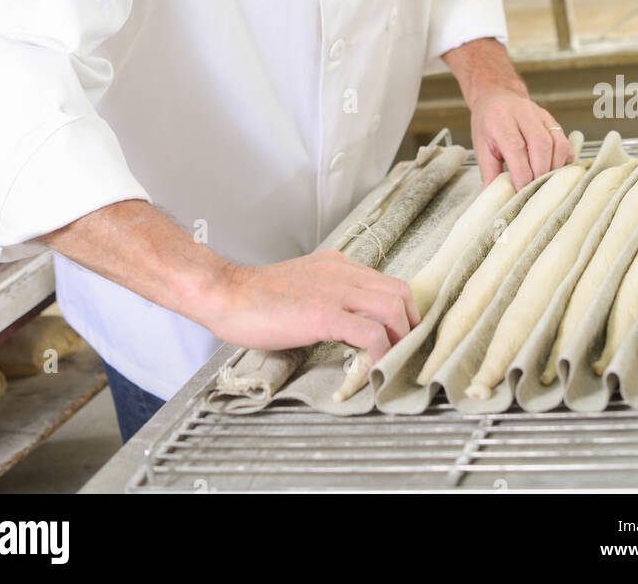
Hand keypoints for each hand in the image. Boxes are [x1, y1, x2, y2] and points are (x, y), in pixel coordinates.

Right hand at [210, 250, 419, 362]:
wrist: (227, 294)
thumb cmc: (255, 298)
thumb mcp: (303, 287)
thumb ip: (327, 296)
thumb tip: (346, 324)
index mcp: (338, 265)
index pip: (388, 283)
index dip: (403, 312)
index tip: (400, 338)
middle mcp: (343, 273)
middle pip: (400, 293)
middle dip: (411, 326)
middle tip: (403, 353)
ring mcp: (336, 292)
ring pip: (393, 309)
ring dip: (400, 340)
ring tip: (391, 363)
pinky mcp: (325, 314)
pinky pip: (371, 334)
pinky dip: (380, 354)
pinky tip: (371, 370)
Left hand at [470, 85, 574, 189]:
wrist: (497, 98)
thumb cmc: (488, 125)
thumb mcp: (481, 147)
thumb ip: (489, 172)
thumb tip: (492, 198)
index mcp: (501, 120)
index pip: (516, 148)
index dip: (522, 174)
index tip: (521, 192)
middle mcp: (523, 113)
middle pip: (540, 144)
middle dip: (540, 172)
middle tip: (535, 190)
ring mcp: (540, 115)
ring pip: (557, 143)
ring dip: (554, 167)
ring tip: (545, 182)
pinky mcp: (552, 120)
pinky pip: (564, 142)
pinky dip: (563, 159)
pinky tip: (553, 170)